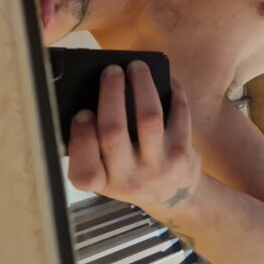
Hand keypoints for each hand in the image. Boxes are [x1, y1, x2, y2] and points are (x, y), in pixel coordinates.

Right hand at [67, 61, 201, 215]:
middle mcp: (129, 178)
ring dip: (142, 85)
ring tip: (137, 67)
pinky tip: (166, 79)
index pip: (85, 169)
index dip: (80, 137)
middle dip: (110, 94)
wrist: (173, 196)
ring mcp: (159, 165)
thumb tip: (91, 96)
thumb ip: (94, 148)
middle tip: (111, 71)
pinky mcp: (183, 152)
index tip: (82, 112)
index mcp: (103, 183)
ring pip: (148, 117)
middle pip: (114, 131)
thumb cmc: (131, 174)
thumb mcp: (107, 174)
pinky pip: (179, 114)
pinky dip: (173, 92)